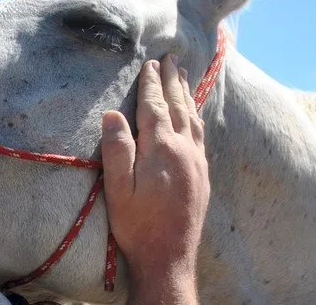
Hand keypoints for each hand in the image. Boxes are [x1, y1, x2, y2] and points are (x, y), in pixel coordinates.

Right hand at [101, 55, 209, 303]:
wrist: (170, 257)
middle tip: (172, 58)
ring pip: (194, 117)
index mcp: (162, 149)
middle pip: (179, 106)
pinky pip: (201, 134)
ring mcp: (197, 161)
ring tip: (183, 76)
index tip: (150, 64)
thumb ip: (117, 149)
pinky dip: (196, 115)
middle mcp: (185, 149)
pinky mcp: (203, 174)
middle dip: (172, 80)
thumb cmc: (137, 224)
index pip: (155, 107)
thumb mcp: (117, 189)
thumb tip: (112, 114)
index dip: (151, 84)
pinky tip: (194, 114)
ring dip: (186, 94)